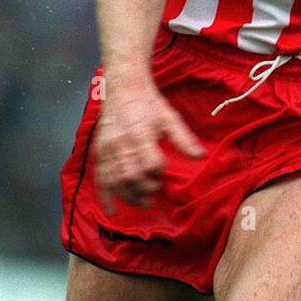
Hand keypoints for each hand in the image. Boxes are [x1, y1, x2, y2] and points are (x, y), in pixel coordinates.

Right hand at [93, 77, 204, 212]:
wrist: (123, 89)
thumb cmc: (149, 104)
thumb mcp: (170, 118)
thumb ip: (184, 139)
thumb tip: (201, 156)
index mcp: (141, 134)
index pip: (150, 162)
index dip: (158, 172)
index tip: (163, 173)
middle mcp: (121, 144)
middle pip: (131, 176)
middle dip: (145, 189)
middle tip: (156, 191)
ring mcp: (107, 149)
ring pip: (115, 181)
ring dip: (130, 196)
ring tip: (144, 202)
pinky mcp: (99, 153)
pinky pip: (99, 178)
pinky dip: (105, 197)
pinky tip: (112, 210)